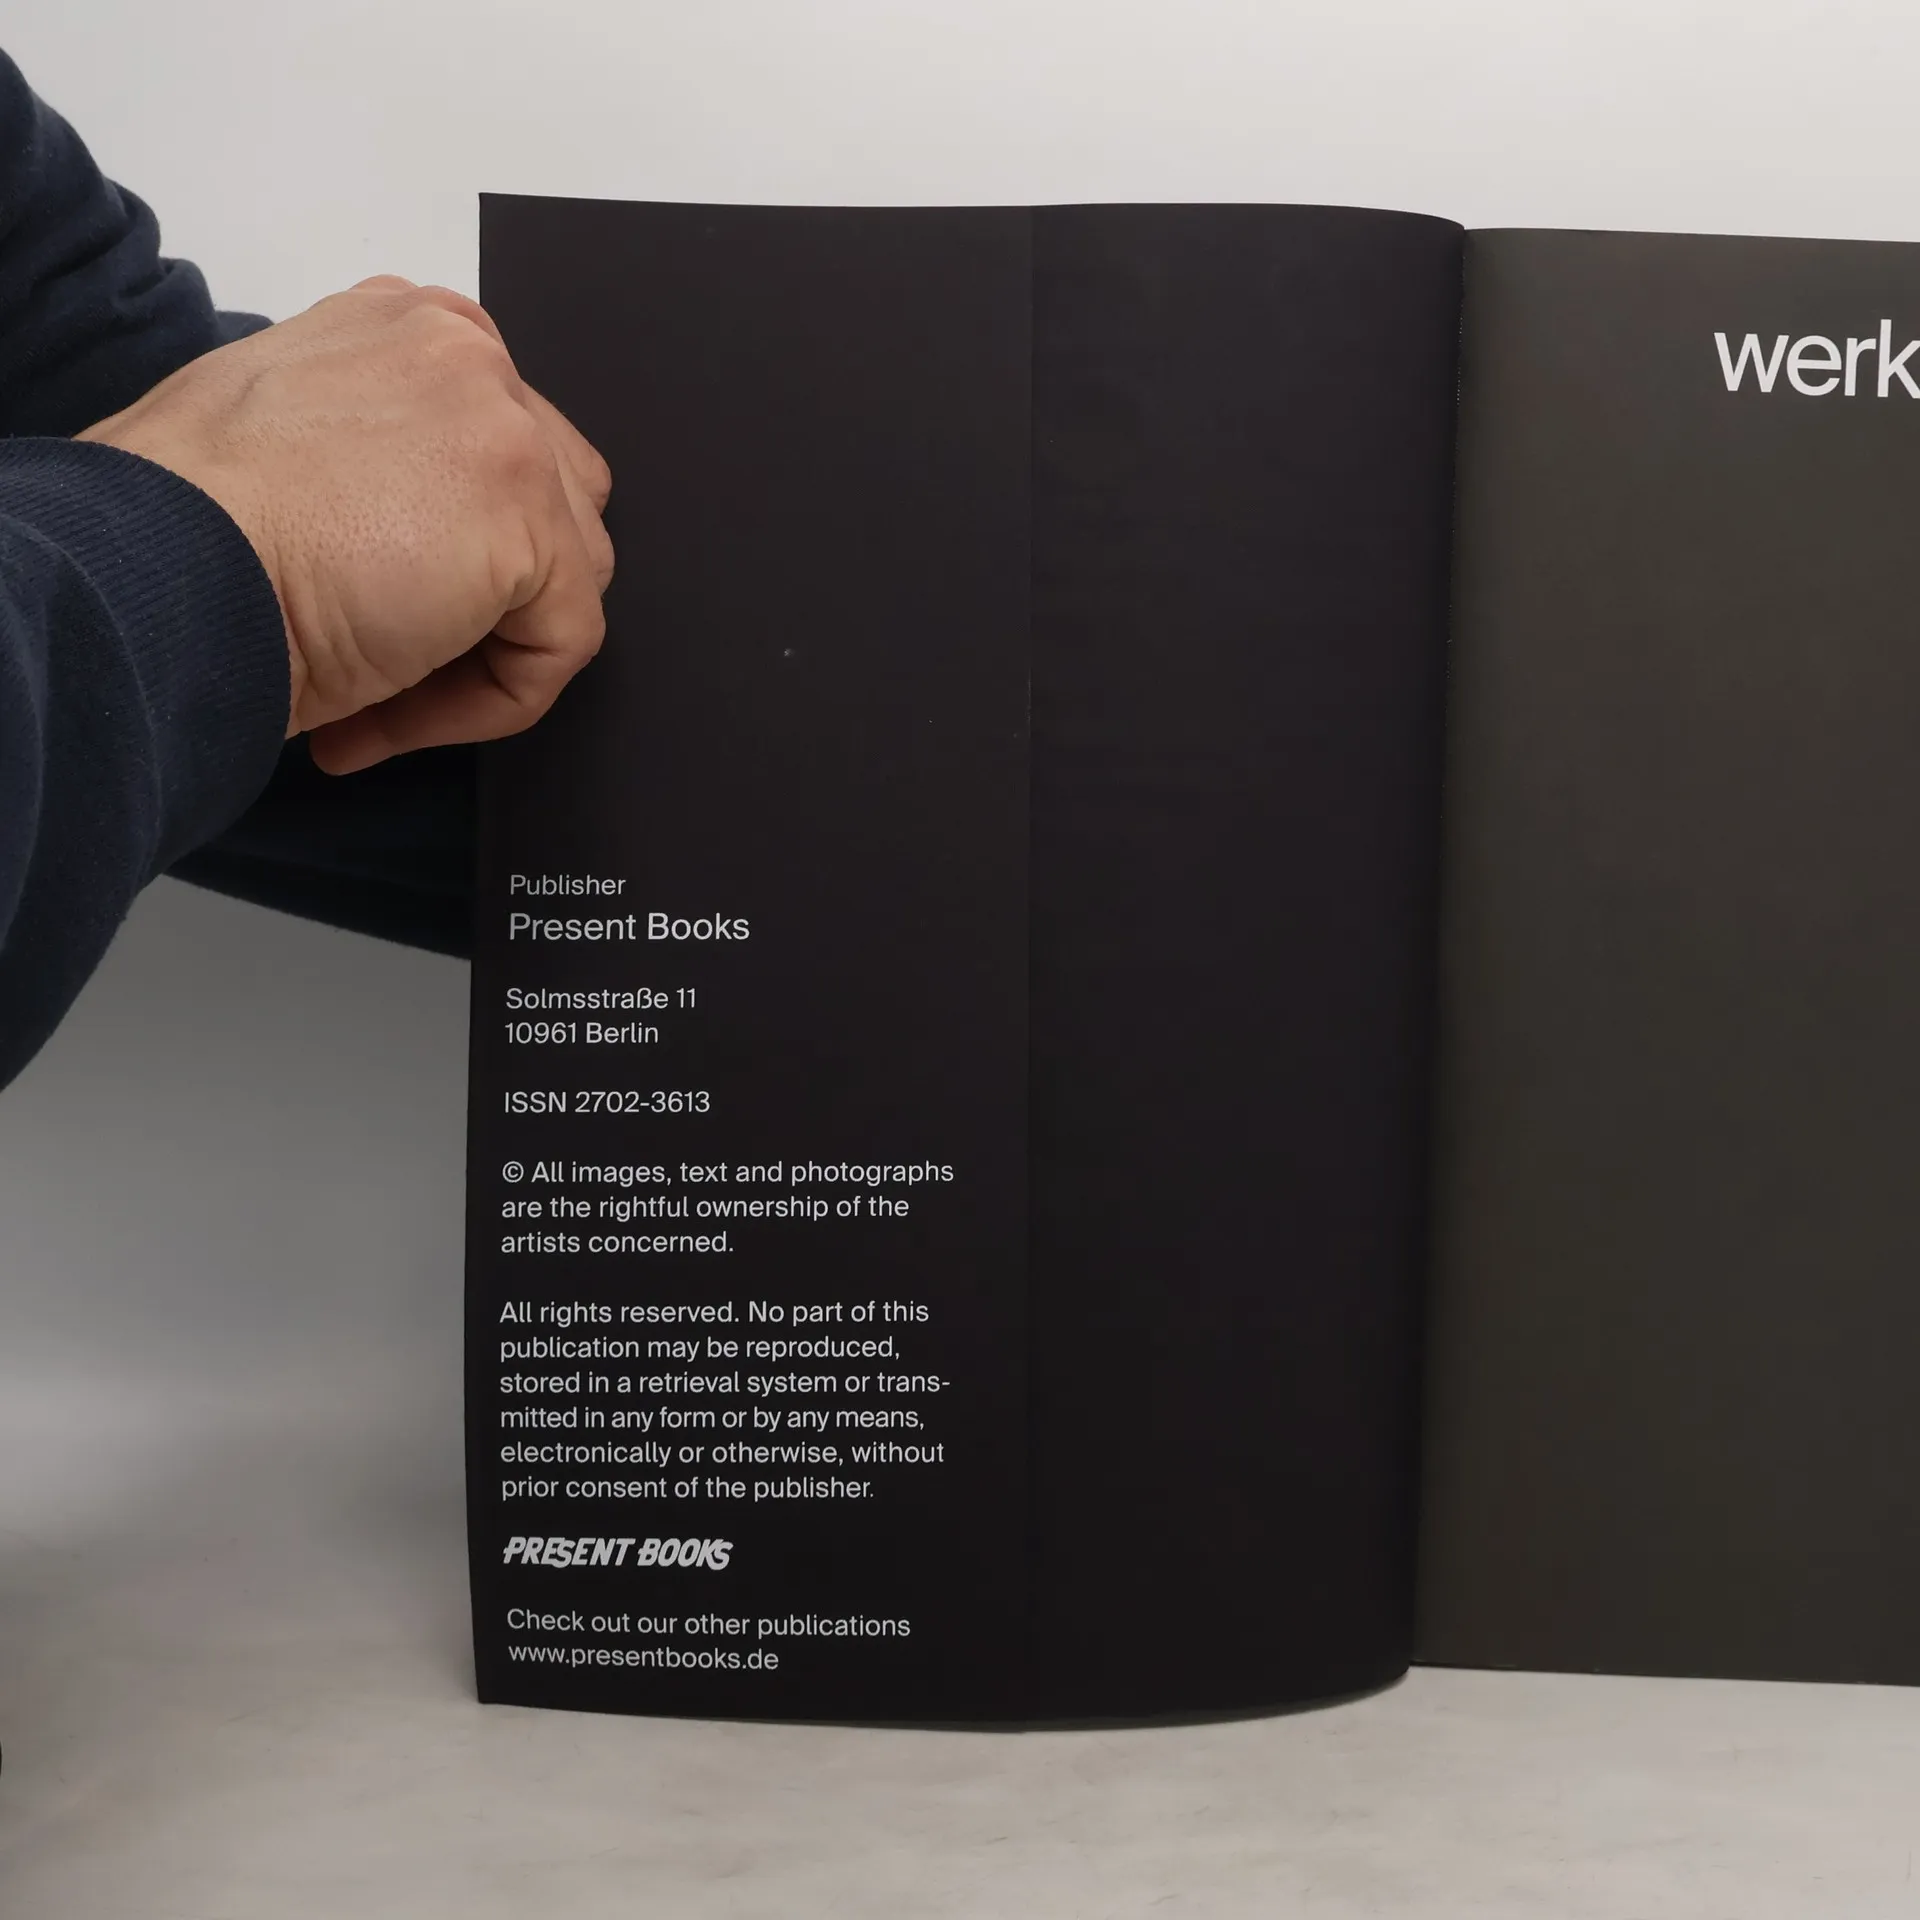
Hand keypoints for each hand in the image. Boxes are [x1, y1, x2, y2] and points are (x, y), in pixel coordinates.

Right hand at [78, 276, 613, 773]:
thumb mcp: (287, 439)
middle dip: (492, 598)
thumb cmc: (180, 522)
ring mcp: (508, 430)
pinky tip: (392, 716)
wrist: (157, 564)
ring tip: (383, 696)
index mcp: (410, 327)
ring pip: (567, 578)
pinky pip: (562, 644)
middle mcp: (468, 354)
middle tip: (397, 661)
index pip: (497, 446)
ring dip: (483, 655)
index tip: (383, 608)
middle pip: (557, 503)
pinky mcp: (530, 521)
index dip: (457, 551)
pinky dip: (492, 703)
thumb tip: (426, 538)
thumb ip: (381, 455)